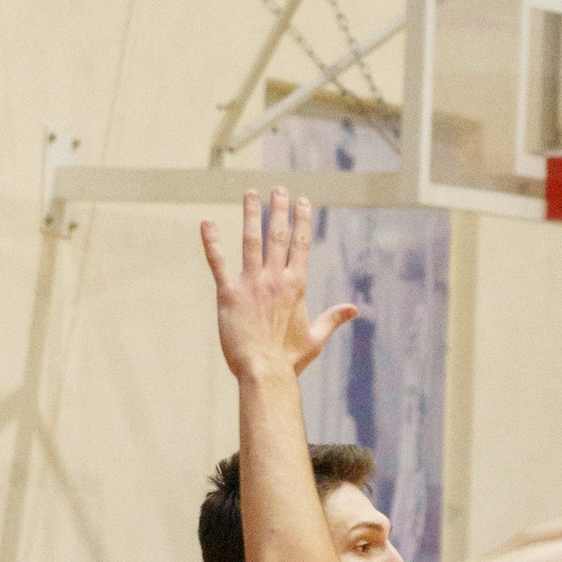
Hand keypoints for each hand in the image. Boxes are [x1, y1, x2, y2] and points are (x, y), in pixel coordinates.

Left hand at [199, 188, 362, 386]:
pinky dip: (211, 243)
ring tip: (250, 194)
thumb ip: (332, 318)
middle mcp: (275, 279)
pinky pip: (218, 263)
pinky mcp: (229, 294)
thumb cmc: (289, 360)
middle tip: (277, 188)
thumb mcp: (315, 337)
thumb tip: (354, 309)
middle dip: (278, 210)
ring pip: (251, 241)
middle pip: (278, 236)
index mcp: (296, 286)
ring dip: (251, 215)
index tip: (302, 201)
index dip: (301, 221)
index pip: (301, 245)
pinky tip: (206, 224)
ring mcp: (251, 284)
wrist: (264, 372)